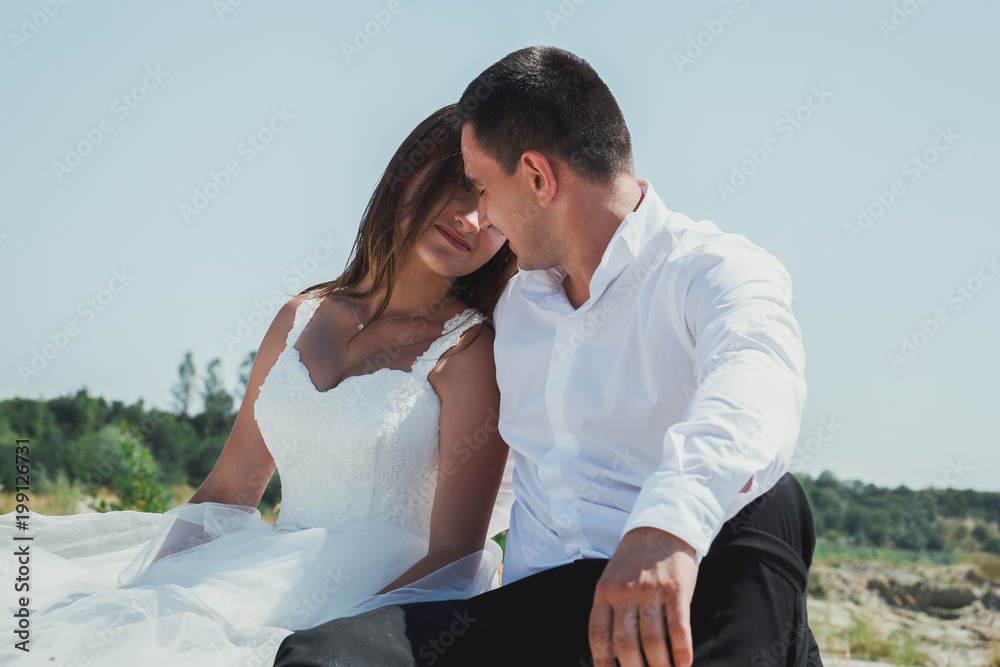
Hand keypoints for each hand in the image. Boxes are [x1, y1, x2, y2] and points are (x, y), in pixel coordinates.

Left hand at [588, 527, 698, 666]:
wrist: (662, 527)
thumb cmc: (636, 559)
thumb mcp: (613, 578)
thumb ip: (610, 608)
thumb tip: (612, 649)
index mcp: (604, 591)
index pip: (598, 634)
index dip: (602, 661)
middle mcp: (625, 593)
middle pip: (625, 643)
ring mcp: (650, 591)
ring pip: (652, 640)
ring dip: (659, 666)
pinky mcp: (675, 589)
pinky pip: (678, 628)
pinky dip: (681, 651)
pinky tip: (684, 664)